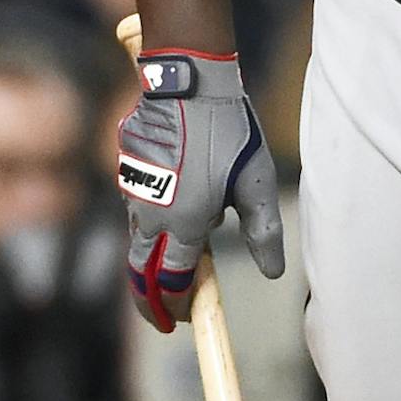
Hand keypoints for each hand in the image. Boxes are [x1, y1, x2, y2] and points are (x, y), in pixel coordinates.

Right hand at [117, 50, 284, 331]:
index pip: (172, 283)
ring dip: (149, 257)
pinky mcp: (126, 166)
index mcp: (185, 224)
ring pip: (135, 237)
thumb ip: (263, 233)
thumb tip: (274, 273)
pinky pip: (134, 203)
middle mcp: (151, 213)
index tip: (183, 320)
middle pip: (139, 271)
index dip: (176, 307)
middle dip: (147, 299)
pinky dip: (147, 218)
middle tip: (161, 317)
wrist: (187, 81)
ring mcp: (134, 189)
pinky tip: (169, 205)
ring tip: (171, 262)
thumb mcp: (256, 183)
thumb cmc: (227, 130)